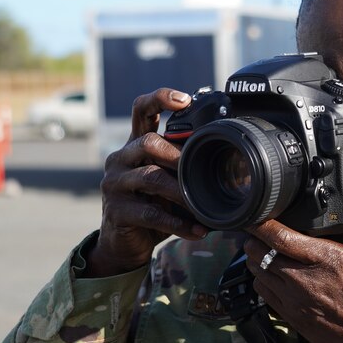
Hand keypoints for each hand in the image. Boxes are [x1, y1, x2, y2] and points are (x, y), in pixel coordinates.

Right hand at [84, 88, 207, 276]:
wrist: (124, 244)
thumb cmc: (152, 206)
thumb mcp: (167, 181)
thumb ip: (183, 166)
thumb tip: (228, 156)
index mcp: (134, 145)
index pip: (141, 110)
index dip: (160, 98)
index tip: (184, 99)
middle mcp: (120, 159)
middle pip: (148, 142)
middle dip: (179, 155)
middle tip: (201, 170)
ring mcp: (114, 184)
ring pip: (151, 178)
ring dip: (183, 192)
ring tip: (205, 206)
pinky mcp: (116, 211)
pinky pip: (151, 213)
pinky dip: (178, 224)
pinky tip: (197, 231)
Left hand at [243, 177, 342, 342]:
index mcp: (327, 260)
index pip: (279, 237)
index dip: (261, 223)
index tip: (255, 211)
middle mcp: (305, 280)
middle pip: (260, 253)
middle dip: (256, 238)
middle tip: (259, 227)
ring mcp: (295, 302)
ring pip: (258, 273)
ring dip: (258, 259)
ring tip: (266, 248)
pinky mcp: (293, 318)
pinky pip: (264, 294)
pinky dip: (263, 280)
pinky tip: (276, 273)